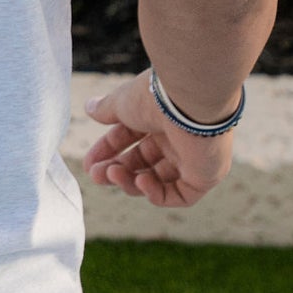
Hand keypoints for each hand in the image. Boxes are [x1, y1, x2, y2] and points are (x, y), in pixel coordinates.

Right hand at [81, 70, 235, 208]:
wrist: (190, 101)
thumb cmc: (155, 96)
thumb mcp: (122, 102)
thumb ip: (107, 109)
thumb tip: (89, 108)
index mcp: (159, 117)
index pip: (131, 139)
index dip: (108, 151)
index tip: (88, 163)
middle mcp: (177, 137)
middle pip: (142, 163)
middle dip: (116, 170)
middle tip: (96, 175)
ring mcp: (191, 158)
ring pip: (157, 181)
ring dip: (131, 182)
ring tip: (114, 174)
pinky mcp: (204, 176)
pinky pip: (179, 195)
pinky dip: (156, 194)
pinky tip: (142, 182)